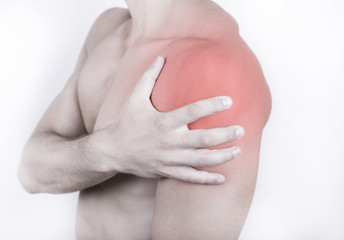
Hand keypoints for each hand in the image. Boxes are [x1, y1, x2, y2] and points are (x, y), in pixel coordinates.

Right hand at [94, 57, 243, 183]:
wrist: (112, 151)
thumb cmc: (126, 122)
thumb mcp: (135, 97)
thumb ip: (149, 77)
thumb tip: (161, 58)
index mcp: (163, 121)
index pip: (193, 112)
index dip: (213, 105)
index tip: (229, 101)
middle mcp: (168, 141)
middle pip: (203, 139)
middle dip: (225, 134)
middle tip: (241, 130)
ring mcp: (169, 159)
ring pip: (200, 160)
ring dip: (222, 156)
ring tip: (238, 150)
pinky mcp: (167, 171)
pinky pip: (190, 178)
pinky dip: (206, 180)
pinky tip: (222, 178)